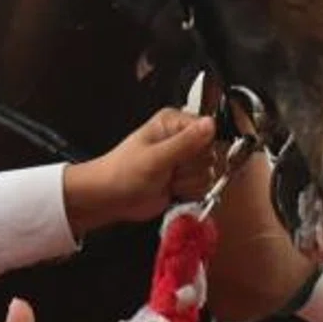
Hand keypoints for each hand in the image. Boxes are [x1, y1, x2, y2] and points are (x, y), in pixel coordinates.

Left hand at [62, 107, 217, 238]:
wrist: (112, 198)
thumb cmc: (124, 172)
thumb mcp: (156, 156)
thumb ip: (186, 142)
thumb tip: (210, 124)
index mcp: (173, 123)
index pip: (208, 129)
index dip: (201, 146)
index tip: (184, 156)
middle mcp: (181, 138)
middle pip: (210, 154)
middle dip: (191, 167)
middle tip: (170, 169)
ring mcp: (183, 160)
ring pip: (208, 173)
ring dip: (188, 182)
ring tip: (168, 179)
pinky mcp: (184, 180)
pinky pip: (203, 187)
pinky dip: (189, 192)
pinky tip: (172, 189)